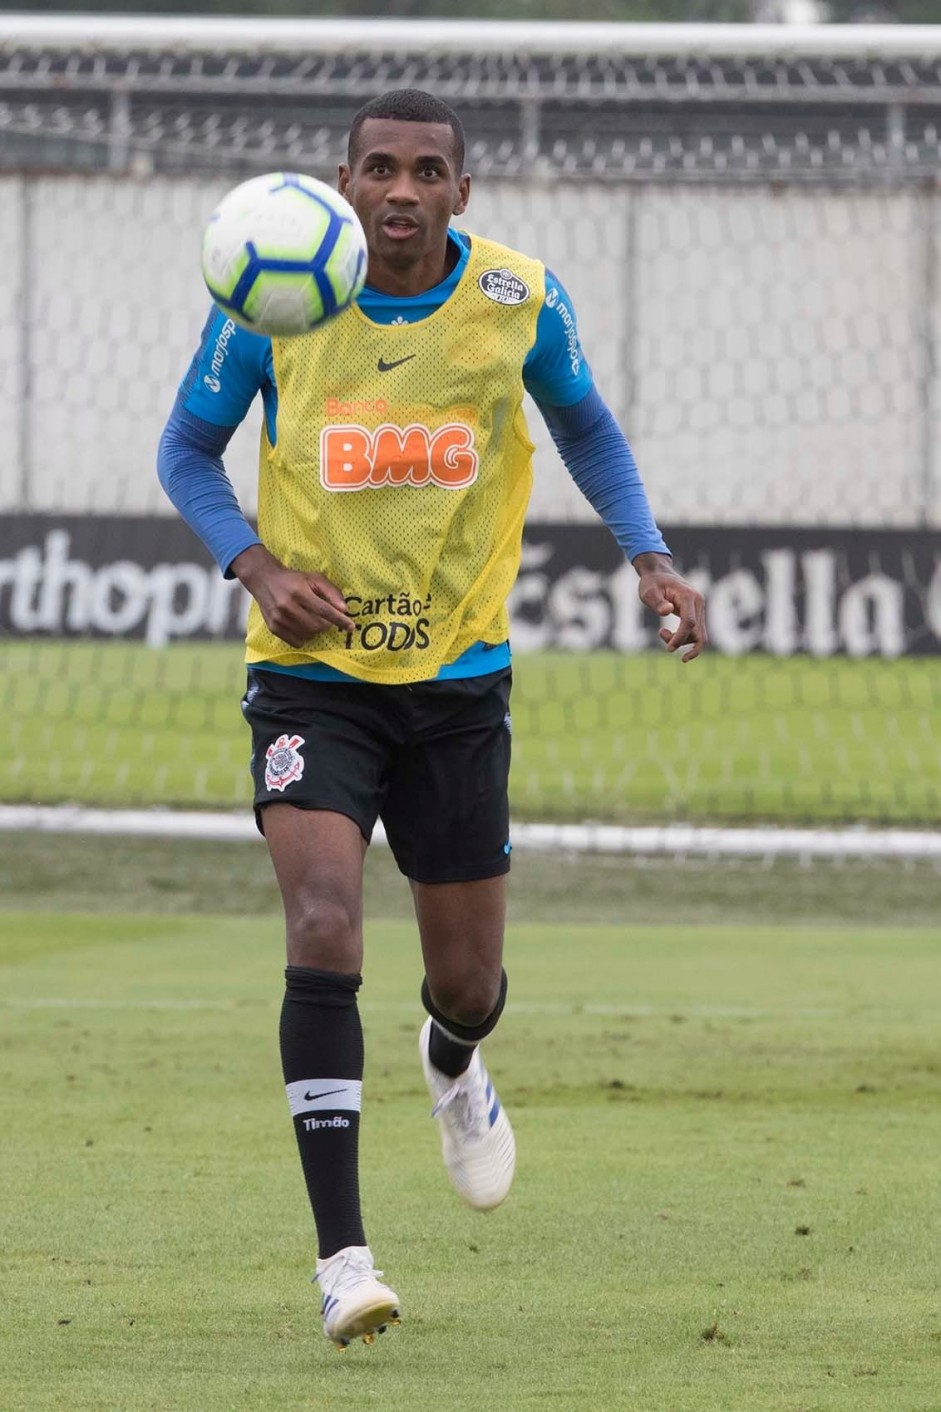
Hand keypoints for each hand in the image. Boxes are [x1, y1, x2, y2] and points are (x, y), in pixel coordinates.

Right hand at [230, 544, 354, 647]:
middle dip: (327, 624)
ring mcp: (278, 619)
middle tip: (326, 618)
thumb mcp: (314, 578)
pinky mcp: (273, 628)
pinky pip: (297, 642)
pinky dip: (305, 637)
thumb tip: (344, 609)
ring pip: (308, 635)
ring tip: (313, 620)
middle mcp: (287, 606)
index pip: (323, 610)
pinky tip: (303, 627)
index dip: (339, 620)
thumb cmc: (293, 579)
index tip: (351, 626)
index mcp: (299, 591)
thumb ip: (331, 591)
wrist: (264, 580)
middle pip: (317, 625)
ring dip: (316, 631)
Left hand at [633, 552, 706, 662]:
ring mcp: (700, 608)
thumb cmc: (652, 583)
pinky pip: (698, 633)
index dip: (680, 637)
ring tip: (662, 632)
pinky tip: (678, 649)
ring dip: (682, 641)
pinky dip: (689, 642)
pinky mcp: (697, 613)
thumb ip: (657, 602)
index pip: (689, 622)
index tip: (669, 648)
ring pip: (699, 635)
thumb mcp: (648, 591)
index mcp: (688, 596)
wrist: (659, 574)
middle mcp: (698, 602)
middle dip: (679, 640)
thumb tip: (667, 611)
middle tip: (661, 633)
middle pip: (695, 631)